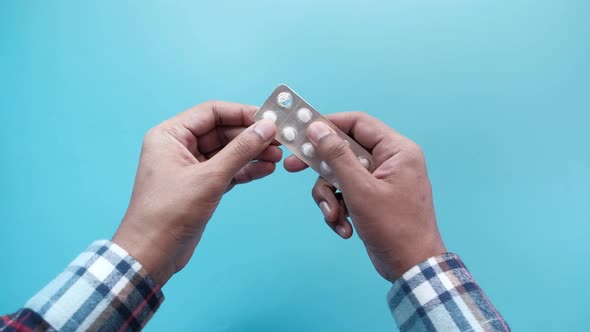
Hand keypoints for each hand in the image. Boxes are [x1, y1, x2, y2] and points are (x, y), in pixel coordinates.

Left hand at [113, 101, 279, 284]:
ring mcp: (190, 167)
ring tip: (277, 157)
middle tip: (278, 141)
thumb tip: (266, 129)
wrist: (153, 254)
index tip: (268, 119)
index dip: (241, 113)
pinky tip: (265, 170)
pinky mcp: (201, 186)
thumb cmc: (169, 213)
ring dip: (252, 154)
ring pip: (227, 152)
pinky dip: (245, 170)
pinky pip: (227, 170)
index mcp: (170, 135)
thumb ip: (240, 150)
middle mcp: (179, 147)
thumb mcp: (209, 178)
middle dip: (250, 137)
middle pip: (222, 131)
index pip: (211, 112)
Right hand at [284, 112, 445, 281]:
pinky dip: (340, 209)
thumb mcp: (359, 190)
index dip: (328, 124)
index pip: (357, 123)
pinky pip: (347, 193)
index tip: (301, 131)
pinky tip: (344, 228)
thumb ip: (336, 156)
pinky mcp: (374, 198)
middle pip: (345, 150)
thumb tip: (318, 129)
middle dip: (322, 167)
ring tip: (335, 216)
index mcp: (397, 150)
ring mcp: (382, 180)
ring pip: (341, 174)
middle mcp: (391, 160)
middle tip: (293, 167)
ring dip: (330, 197)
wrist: (411, 267)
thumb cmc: (395, 228)